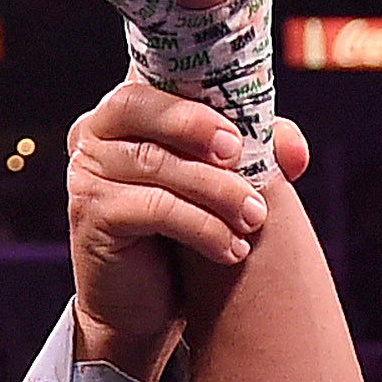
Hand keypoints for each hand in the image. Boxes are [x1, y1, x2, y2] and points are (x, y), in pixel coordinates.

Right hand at [66, 85, 306, 376]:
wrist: (141, 308)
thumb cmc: (180, 235)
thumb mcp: (218, 184)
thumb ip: (254, 153)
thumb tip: (294, 152)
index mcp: (126, 109)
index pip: (154, 73)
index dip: (196, 81)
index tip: (239, 109)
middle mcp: (95, 130)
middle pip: (143, 106)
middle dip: (198, 126)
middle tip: (241, 156)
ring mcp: (87, 171)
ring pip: (157, 164)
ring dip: (216, 190)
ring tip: (254, 218)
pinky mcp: (91, 213)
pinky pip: (154, 208)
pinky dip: (201, 227)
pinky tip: (231, 249)